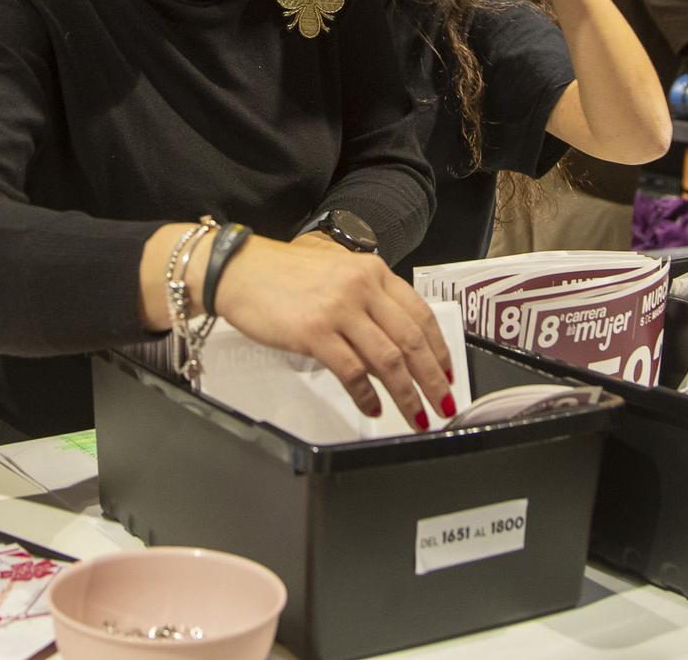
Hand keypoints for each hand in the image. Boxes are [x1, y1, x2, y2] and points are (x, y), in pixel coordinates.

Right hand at [213, 235, 455, 429]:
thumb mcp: (338, 275)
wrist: (239, 270)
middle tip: (444, 405)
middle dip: (432, 379)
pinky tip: (373, 408)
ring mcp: (339, 309)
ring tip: (416, 417)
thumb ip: (368, 304)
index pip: (420, 313)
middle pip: (411, 340)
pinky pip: (352, 371)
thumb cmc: (283, 276)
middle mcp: (362, 287)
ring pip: (388, 360)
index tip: (448, 373)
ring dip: (407, 394)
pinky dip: (366, 395)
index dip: (440, 349)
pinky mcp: (314, 332)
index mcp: (373, 272)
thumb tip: (392, 351)